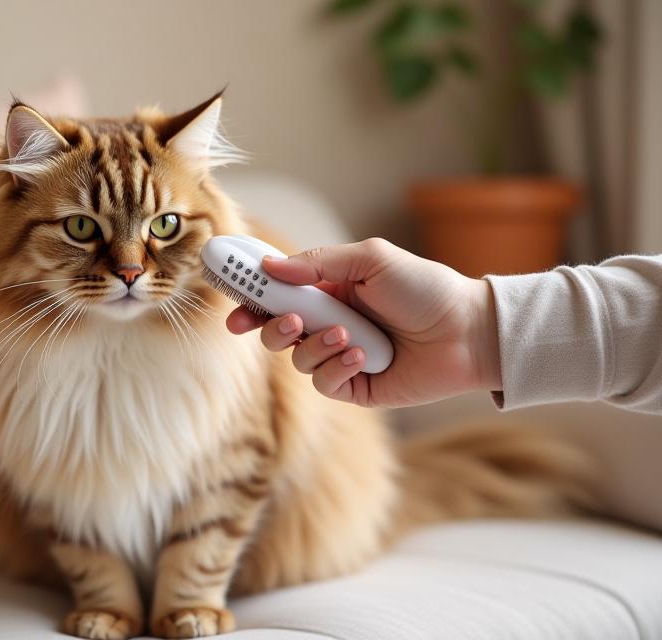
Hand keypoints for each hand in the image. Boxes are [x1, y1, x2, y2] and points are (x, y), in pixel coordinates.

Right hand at [226, 238, 501, 407]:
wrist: (468, 332)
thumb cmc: (425, 288)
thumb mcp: (371, 260)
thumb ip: (319, 262)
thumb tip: (269, 265)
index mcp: (329, 291)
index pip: (277, 294)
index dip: (251, 297)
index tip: (232, 300)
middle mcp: (329, 323)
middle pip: (276, 330)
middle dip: (272, 327)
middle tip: (288, 321)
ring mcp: (340, 356)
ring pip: (297, 358)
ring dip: (315, 346)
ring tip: (347, 336)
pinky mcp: (354, 386)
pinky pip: (323, 383)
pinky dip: (335, 368)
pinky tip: (361, 356)